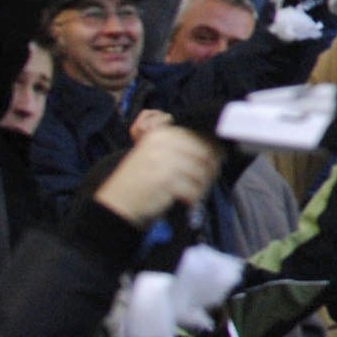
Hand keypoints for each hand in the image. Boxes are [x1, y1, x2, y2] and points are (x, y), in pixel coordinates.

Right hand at [95, 112, 222, 223]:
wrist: (117, 202)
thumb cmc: (139, 180)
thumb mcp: (154, 153)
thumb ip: (179, 147)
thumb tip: (216, 149)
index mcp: (161, 134)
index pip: (199, 138)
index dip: (214, 151)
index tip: (219, 160)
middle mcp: (162, 144)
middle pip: (204, 154)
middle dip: (211, 169)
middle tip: (210, 179)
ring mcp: (164, 161)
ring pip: (201, 172)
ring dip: (203, 185)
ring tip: (197, 191)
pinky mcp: (166, 181)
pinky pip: (194, 189)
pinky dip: (195, 197)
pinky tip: (189, 200)